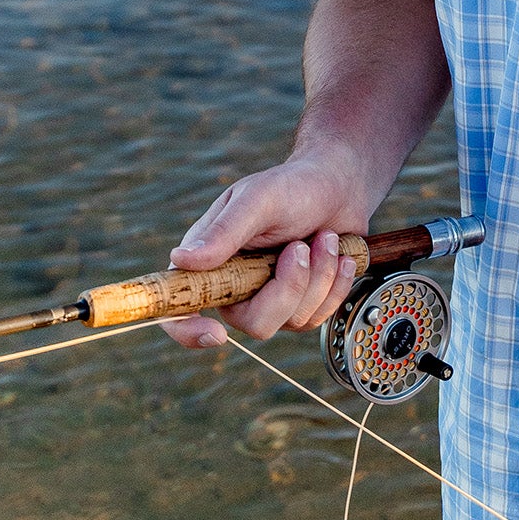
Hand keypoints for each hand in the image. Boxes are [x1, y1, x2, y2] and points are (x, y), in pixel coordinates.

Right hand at [161, 150, 370, 348]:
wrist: (339, 187)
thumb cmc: (294, 186)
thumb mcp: (259, 200)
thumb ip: (225, 231)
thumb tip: (181, 260)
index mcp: (209, 259)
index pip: (180, 307)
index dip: (187, 330)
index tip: (215, 333)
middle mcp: (235, 285)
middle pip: (254, 323)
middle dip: (289, 286)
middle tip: (301, 246)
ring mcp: (269, 299)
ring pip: (291, 320)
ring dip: (318, 277)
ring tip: (325, 239)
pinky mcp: (301, 305)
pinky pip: (317, 318)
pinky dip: (334, 285)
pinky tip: (339, 256)